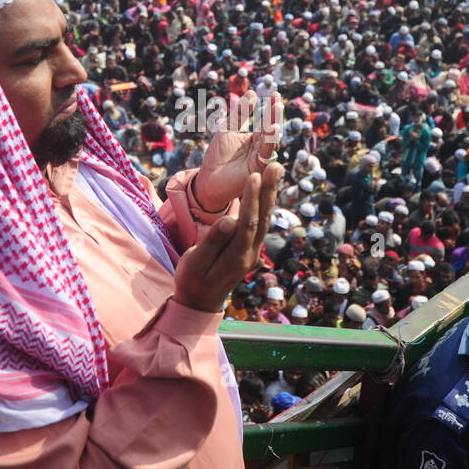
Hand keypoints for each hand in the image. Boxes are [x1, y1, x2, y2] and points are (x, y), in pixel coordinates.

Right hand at [173, 163, 282, 314]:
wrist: (200, 303)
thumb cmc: (192, 280)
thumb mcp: (195, 263)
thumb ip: (213, 242)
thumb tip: (229, 219)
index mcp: (237, 257)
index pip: (248, 224)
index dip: (252, 199)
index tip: (254, 175)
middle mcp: (251, 254)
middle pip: (263, 219)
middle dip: (269, 190)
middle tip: (276, 166)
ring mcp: (253, 252)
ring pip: (265, 220)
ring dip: (270, 195)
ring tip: (276, 171)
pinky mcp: (251, 249)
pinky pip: (260, 224)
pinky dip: (265, 204)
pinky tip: (267, 190)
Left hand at [192, 91, 283, 212]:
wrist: (208, 179)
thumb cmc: (217, 155)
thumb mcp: (228, 128)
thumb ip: (240, 113)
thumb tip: (252, 92)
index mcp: (256, 140)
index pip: (266, 121)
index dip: (270, 107)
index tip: (275, 92)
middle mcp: (262, 149)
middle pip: (271, 129)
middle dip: (274, 114)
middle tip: (277, 99)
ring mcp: (261, 159)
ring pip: (271, 140)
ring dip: (274, 124)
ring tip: (277, 108)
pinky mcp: (258, 169)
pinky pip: (266, 154)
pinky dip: (270, 141)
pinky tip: (272, 128)